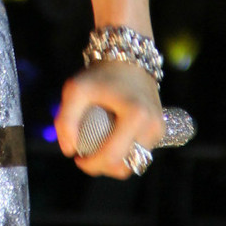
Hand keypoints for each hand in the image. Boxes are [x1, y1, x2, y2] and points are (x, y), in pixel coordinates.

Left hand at [55, 60, 163, 178]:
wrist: (127, 58)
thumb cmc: (99, 74)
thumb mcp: (75, 90)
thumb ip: (65, 120)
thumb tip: (68, 150)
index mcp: (136, 116)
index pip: (112, 156)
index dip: (91, 165)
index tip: (76, 158)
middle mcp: (152, 125)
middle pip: (126, 166)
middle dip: (103, 167)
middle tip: (86, 155)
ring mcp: (159, 129)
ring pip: (134, 163)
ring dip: (114, 162)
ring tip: (96, 147)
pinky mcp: (160, 130)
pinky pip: (140, 153)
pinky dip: (124, 153)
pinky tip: (109, 140)